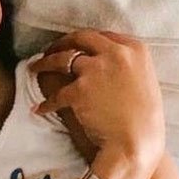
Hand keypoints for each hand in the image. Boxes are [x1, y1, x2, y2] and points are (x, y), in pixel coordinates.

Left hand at [29, 30, 164, 165]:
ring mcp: (95, 70)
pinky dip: (46, 103)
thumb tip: (106, 58)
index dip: (85, 39)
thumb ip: (125, 65)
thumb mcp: (142, 80)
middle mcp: (115, 54)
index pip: (103, 35)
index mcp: (135, 49)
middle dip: (62, 43)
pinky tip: (40, 108)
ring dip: (44, 63)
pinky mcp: (79, 90)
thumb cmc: (144, 119)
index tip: (75, 43)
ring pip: (60, 59)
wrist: (137, 143)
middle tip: (50, 49)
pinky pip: (55, 94)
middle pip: (80, 39)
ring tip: (35, 68)